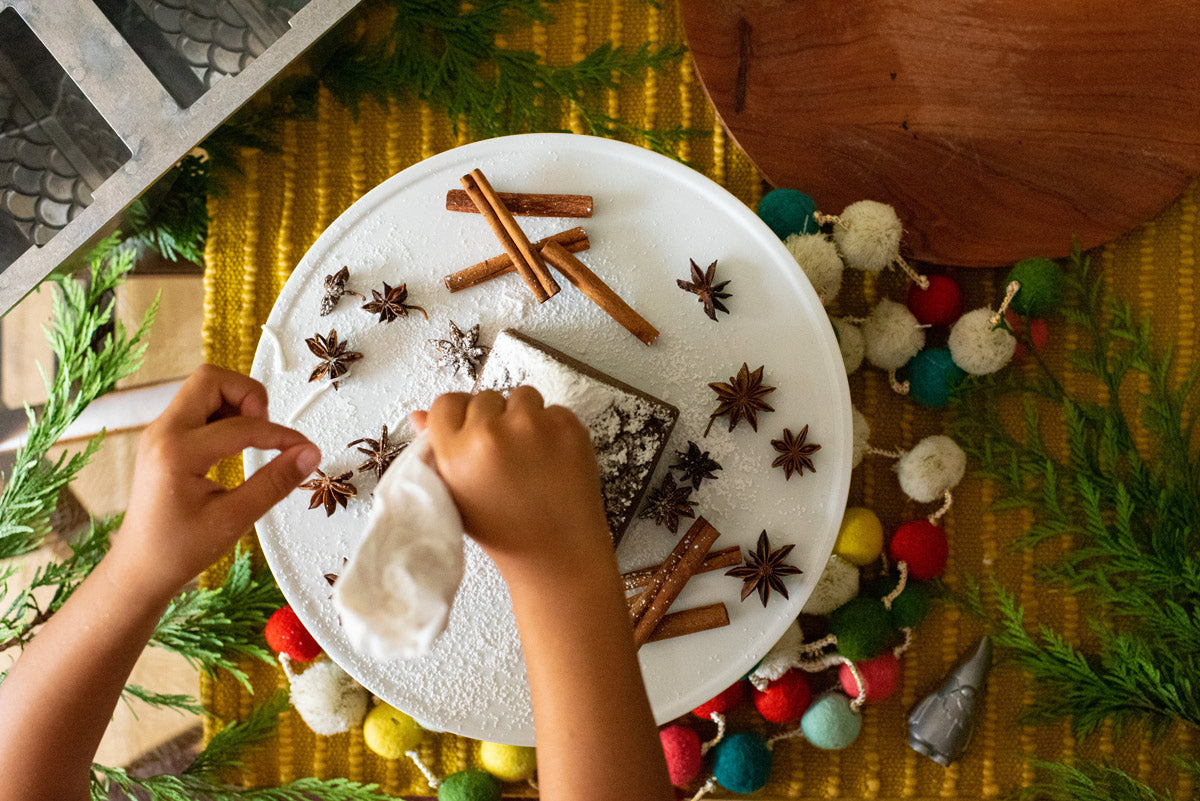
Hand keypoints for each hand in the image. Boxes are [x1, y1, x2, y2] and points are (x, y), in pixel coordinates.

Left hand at [111, 365, 320, 596]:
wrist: (139, 569)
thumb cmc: (178, 550)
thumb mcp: (234, 519)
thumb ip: (274, 483)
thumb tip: (309, 455)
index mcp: (177, 452)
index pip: (242, 426)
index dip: (281, 436)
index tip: (305, 451)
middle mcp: (163, 433)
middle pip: (211, 379)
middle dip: (249, 395)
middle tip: (266, 430)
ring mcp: (160, 433)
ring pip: (204, 387)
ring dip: (236, 402)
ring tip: (253, 439)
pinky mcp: (165, 439)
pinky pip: (197, 406)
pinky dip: (224, 414)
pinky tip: (236, 446)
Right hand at [412, 387, 610, 574]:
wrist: (557, 552)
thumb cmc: (504, 529)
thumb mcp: (457, 495)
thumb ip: (436, 453)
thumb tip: (419, 415)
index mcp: (455, 452)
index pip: (446, 402)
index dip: (460, 416)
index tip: (473, 433)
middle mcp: (490, 433)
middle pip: (485, 396)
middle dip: (495, 418)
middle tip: (505, 456)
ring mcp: (532, 426)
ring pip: (522, 395)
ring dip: (525, 416)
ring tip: (530, 456)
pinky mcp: (567, 426)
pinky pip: (555, 409)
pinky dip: (555, 429)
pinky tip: (553, 460)